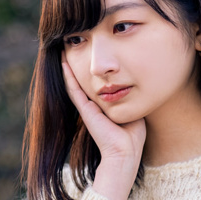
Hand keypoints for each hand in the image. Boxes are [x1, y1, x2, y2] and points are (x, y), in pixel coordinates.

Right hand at [62, 61, 144, 199]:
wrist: (125, 151)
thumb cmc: (132, 136)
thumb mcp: (132, 110)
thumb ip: (130, 98)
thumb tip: (137, 84)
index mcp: (103, 107)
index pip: (96, 85)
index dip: (91, 71)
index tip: (89, 55)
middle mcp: (93, 106)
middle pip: (84, 82)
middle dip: (78, 66)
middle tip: (71, 48)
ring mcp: (87, 108)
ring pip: (75, 83)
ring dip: (69, 68)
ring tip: (63, 50)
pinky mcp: (85, 111)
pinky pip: (75, 90)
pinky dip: (69, 76)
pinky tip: (64, 63)